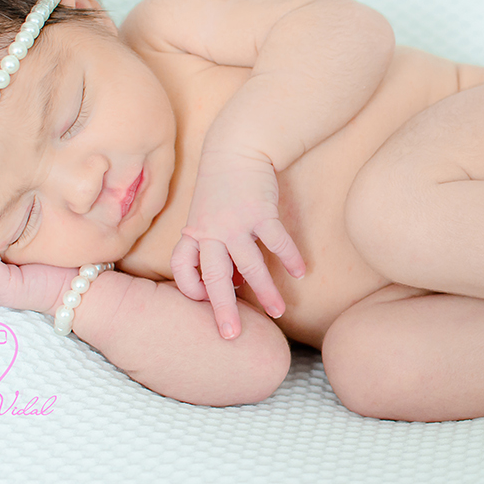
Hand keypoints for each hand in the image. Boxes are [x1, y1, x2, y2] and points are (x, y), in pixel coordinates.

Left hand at [170, 148, 305, 339]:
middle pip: (214, 278)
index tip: (204, 301)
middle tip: (232, 335)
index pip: (182, 268)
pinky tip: (301, 273)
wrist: (236, 148)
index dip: (190, 288)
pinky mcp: (261, 212)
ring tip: (278, 312)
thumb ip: (214, 249)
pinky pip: (276, 242)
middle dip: (223, 309)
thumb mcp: (206, 217)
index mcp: (193, 233)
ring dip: (266, 291)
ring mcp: (236, 222)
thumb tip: (233, 284)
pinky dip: (290, 258)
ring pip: (250, 266)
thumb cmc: (221, 188)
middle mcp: (211, 231)